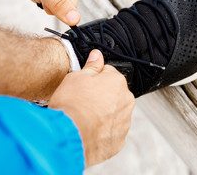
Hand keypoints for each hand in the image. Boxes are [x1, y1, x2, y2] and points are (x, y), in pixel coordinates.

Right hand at [48, 50, 134, 166]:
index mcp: (117, 81)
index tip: (84, 85)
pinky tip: (88, 131)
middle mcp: (126, 101)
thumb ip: (91, 67)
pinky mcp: (119, 141)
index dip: (93, 78)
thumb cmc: (72, 105)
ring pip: (113, 113)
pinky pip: (111, 131)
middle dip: (100, 96)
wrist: (69, 137)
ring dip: (102, 114)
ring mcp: (124, 122)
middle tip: (82, 102)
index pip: (108, 73)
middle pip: (113, 94)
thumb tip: (97, 55)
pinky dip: (102, 131)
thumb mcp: (76, 77)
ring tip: (84, 119)